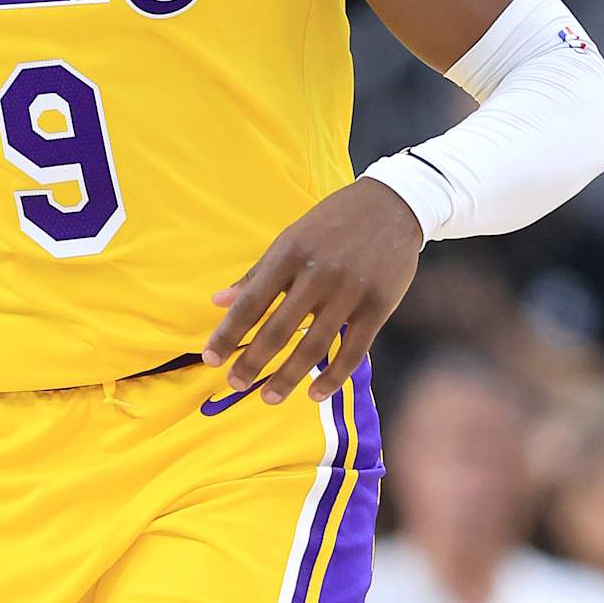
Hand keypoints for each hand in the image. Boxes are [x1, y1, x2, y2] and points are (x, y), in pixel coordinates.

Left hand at [204, 177, 422, 404]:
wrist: (393, 204)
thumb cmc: (332, 224)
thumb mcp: (291, 238)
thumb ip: (256, 274)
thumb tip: (218, 302)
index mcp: (290, 253)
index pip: (250, 303)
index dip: (227, 334)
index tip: (209, 359)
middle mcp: (318, 274)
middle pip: (278, 330)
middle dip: (252, 363)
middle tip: (235, 384)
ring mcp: (350, 291)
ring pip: (313, 347)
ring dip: (288, 378)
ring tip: (268, 398)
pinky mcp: (378, 305)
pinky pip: (353, 351)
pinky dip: (332, 377)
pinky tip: (314, 394)